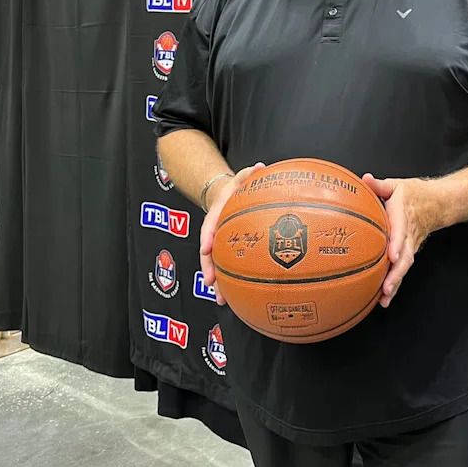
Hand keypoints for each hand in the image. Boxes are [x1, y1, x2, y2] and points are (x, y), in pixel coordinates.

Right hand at [199, 162, 264, 305]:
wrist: (224, 197)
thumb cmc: (236, 190)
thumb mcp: (241, 179)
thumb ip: (249, 174)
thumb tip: (260, 167)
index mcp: (216, 214)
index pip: (209, 225)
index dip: (207, 236)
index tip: (206, 247)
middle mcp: (214, 231)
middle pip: (208, 252)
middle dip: (209, 268)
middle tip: (212, 283)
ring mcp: (218, 243)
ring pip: (215, 264)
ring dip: (217, 283)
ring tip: (221, 299)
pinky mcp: (226, 252)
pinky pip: (227, 267)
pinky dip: (229, 282)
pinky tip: (235, 297)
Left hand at [361, 174, 441, 307]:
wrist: (437, 204)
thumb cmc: (414, 195)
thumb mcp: (397, 185)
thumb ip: (380, 185)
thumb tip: (365, 180)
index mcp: (404, 216)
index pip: (401, 231)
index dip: (397, 244)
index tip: (391, 256)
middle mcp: (409, 235)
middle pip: (405, 257)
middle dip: (396, 273)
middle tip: (386, 287)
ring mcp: (410, 246)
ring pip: (405, 267)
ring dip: (396, 283)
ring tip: (384, 298)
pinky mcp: (409, 253)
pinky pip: (403, 270)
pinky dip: (395, 285)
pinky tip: (384, 298)